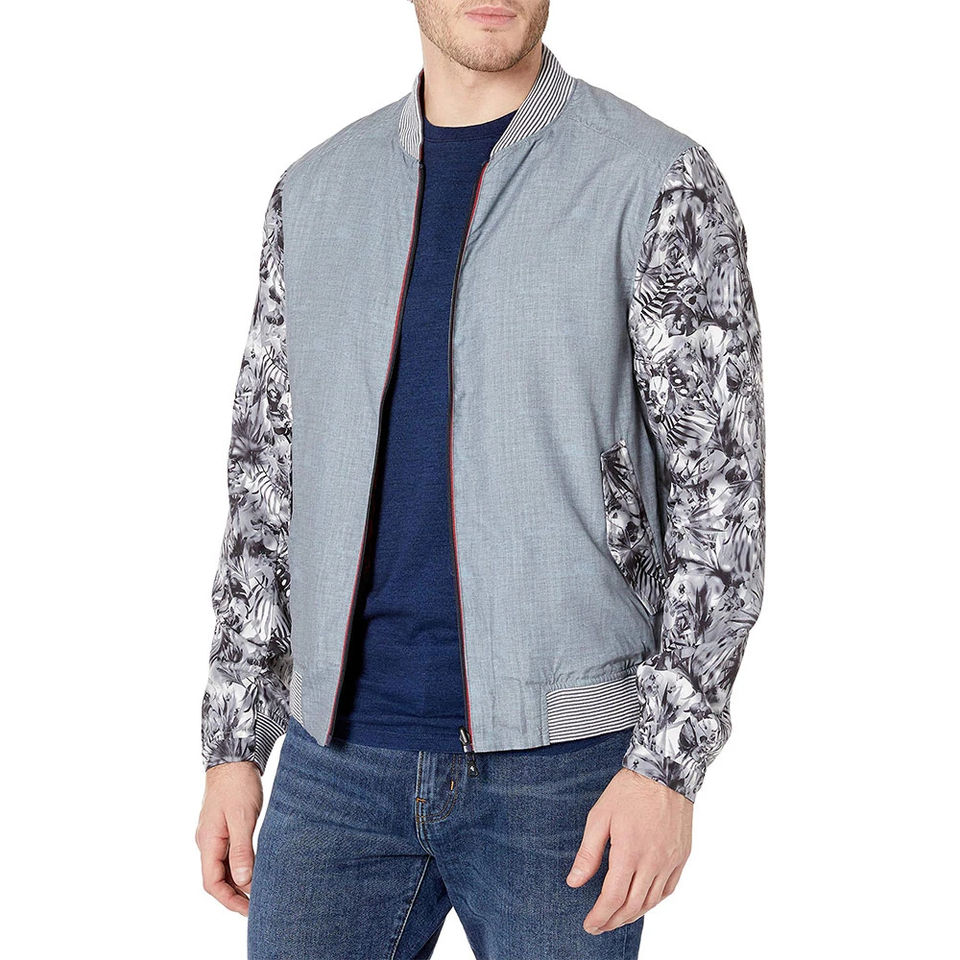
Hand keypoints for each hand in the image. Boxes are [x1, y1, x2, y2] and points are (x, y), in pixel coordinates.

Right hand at [196, 761, 262, 915]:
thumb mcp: (242, 818)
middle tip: (257, 907)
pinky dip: (241, 866)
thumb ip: (241, 850)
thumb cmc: (237, 784)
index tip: (248, 910)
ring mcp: (215, 835)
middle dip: (235, 896)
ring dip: (239, 882)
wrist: (233, 758)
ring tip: (260, 892)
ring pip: (224, 867)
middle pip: (217, 879)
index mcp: (208, 842)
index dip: (229, 900)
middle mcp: (208, 842)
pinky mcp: (224, 827)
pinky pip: (229, 854)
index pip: (213, 883)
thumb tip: (243, 881)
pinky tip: (255, 869)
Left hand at [567, 768, 692, 933]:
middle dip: (613, 920)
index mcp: (629, 851)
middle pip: (633, 905)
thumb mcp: (600, 816)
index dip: (600, 916)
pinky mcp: (681, 856)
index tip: (589, 924)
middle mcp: (653, 861)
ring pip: (652, 901)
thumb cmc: (629, 790)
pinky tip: (642, 902)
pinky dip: (653, 902)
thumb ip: (588, 852)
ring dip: (633, 914)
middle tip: (599, 925)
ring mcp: (670, 860)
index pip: (613, 897)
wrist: (665, 771)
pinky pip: (668, 889)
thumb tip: (574, 881)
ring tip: (617, 917)